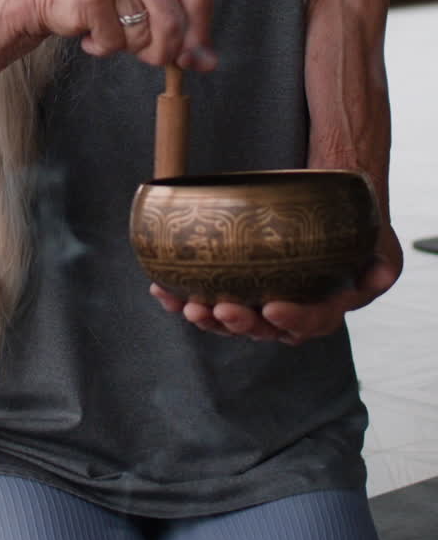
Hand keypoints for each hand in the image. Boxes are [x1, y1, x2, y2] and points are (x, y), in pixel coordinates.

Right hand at [31, 0, 215, 68]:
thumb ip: (183, 25)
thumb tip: (208, 63)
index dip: (199, 36)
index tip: (193, 59)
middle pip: (173, 23)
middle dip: (161, 51)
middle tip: (145, 53)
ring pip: (142, 36)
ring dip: (126, 46)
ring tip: (110, 28)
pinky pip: (113, 42)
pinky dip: (102, 48)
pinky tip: (91, 30)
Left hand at [151, 224, 402, 345]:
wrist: (325, 211)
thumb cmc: (352, 230)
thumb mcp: (377, 245)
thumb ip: (379, 262)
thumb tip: (377, 275)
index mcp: (323, 308)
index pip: (309, 322)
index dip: (292, 320)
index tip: (273, 306)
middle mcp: (287, 312)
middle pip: (262, 328)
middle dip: (238, 321)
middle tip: (220, 306)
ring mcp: (256, 302)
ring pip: (229, 319)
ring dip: (205, 315)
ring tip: (187, 303)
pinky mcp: (232, 288)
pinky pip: (205, 298)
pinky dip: (182, 297)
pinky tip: (161, 289)